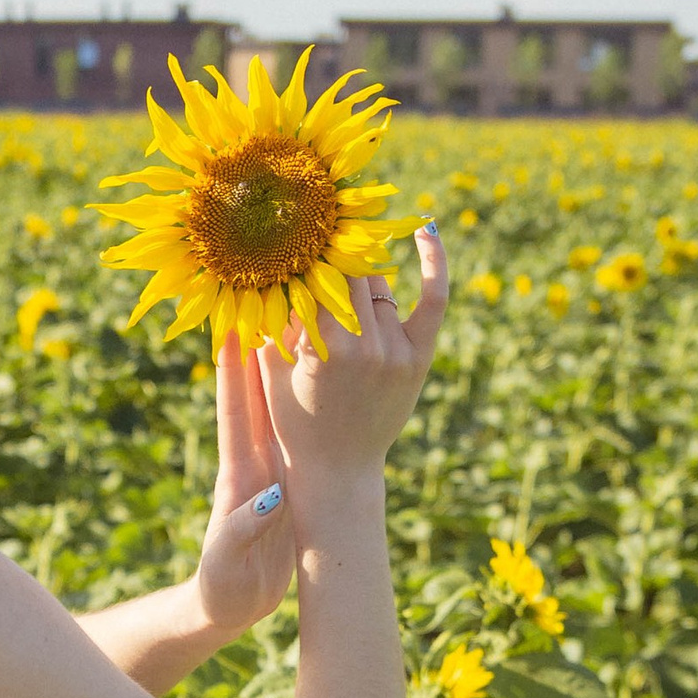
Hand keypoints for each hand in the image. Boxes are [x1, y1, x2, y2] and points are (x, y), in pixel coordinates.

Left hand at [189, 334, 299, 642]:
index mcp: (238, 476)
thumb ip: (243, 530)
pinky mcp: (285, 483)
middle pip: (256, 394)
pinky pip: (298, 433)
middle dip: (259, 347)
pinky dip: (308, 402)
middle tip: (267, 298)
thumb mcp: (230, 562)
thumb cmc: (221, 587)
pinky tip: (323, 377)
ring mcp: (268, 469)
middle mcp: (252, 462)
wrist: (226, 607)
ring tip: (299, 321)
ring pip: (279, 406)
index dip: (233, 369)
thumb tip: (268, 498)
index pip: (234, 412)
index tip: (234, 322)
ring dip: (287, 364)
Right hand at [256, 224, 449, 493]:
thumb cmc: (295, 420)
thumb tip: (263, 270)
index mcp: (324, 349)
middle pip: (349, 275)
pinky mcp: (418, 356)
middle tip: (318, 237)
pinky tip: (427, 229)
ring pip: (379, 284)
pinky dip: (434, 262)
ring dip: (360, 268)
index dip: (304, 258)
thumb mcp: (273, 370)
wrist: (338, 468)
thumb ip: (270, 322)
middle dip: (331, 257)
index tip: (294, 239)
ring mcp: (395, 351)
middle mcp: (364, 346)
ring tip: (346, 248)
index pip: (315, 280)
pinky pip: (433, 298)